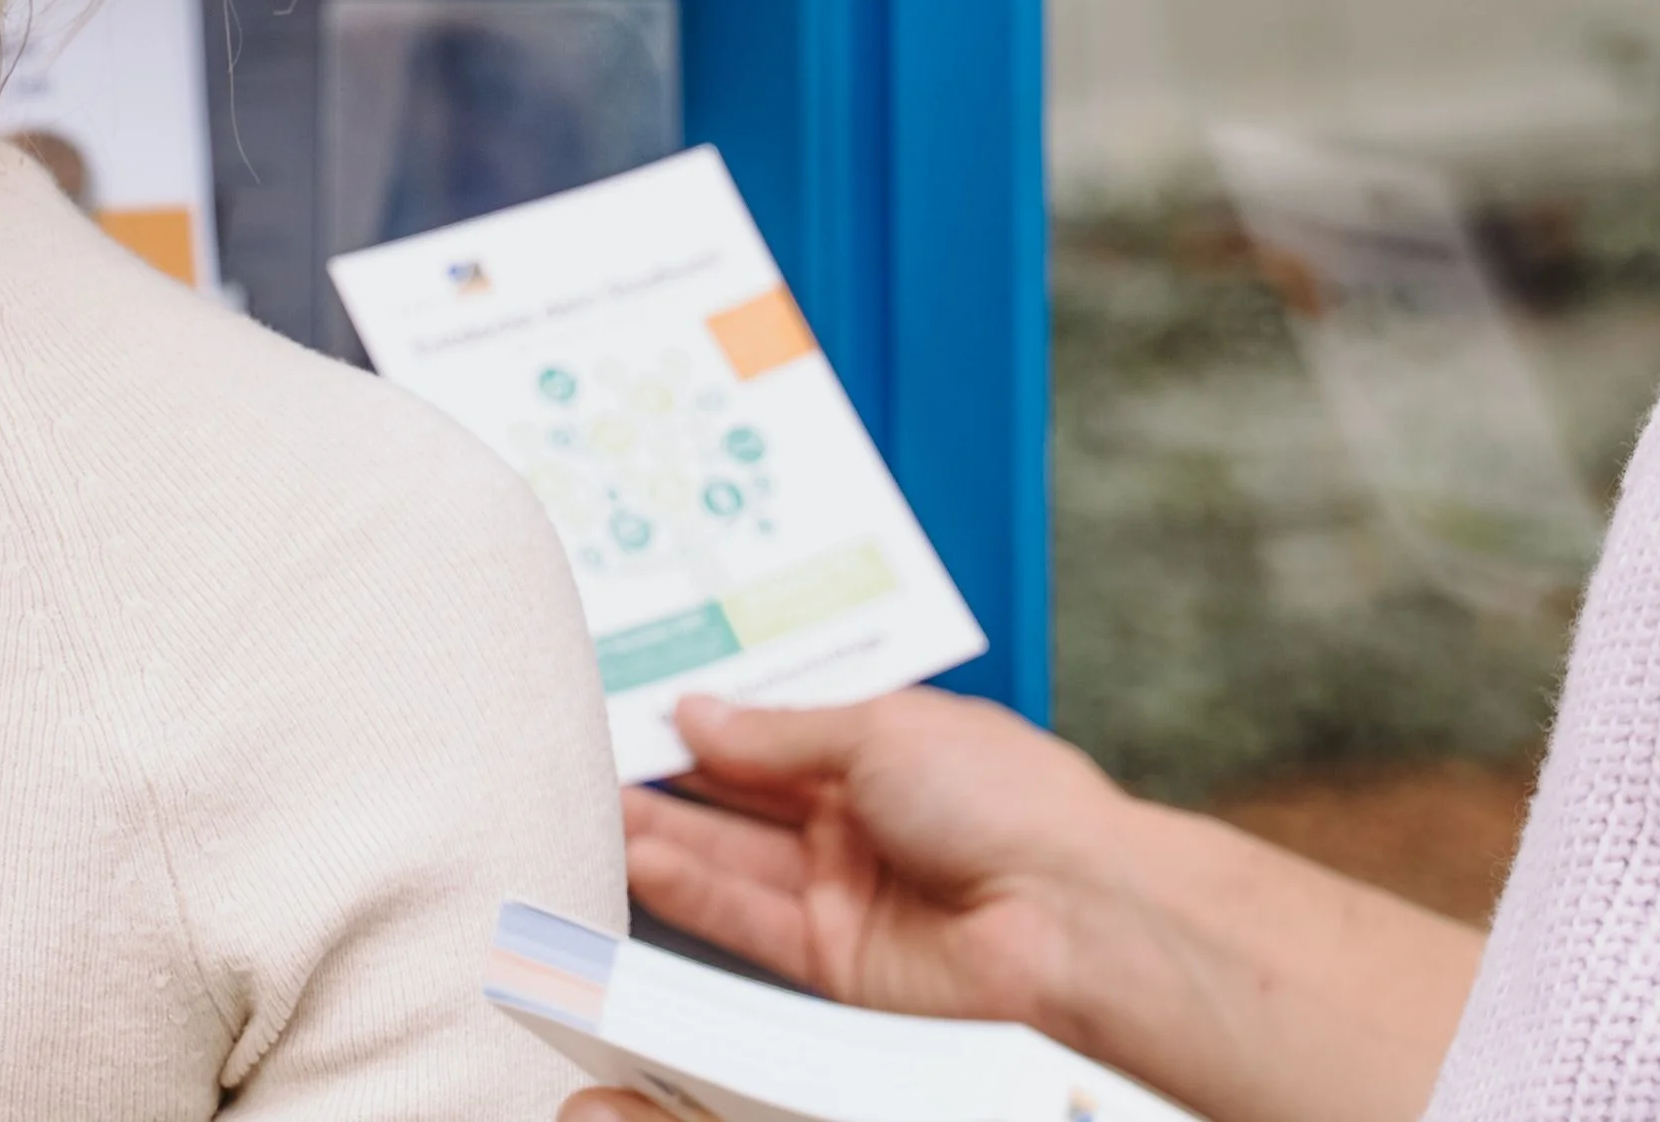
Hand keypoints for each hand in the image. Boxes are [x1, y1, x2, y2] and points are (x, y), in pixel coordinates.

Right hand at [626, 692, 1133, 1038]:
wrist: (1069, 913)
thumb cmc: (1012, 803)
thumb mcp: (881, 728)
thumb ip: (776, 731)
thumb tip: (700, 711)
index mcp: (889, 746)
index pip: (776, 728)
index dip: (709, 716)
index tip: (639, 699)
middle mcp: (864, 817)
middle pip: (745, 796)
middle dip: (672, 773)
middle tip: (592, 749)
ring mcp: (847, 889)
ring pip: (733, 859)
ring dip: (663, 831)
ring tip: (590, 800)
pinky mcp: (834, 958)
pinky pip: (746, 920)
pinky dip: (688, 890)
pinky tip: (637, 855)